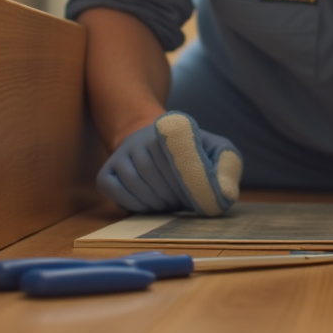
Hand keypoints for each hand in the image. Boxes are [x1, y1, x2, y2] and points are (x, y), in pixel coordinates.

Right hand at [96, 111, 242, 215]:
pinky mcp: (105, 173)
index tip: (194, 193)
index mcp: (168, 128)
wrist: (152, 142)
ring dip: (154, 201)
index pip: (175, 156)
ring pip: (134, 182)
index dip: (186, 182)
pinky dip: (133, 203)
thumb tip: (225, 194)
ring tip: (168, 203)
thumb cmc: (190, 152)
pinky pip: (114, 190)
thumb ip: (227, 164)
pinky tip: (148, 204)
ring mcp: (119, 155)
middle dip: (171, 194)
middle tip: (182, 201)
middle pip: (152, 171)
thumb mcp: (213, 149)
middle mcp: (139, 138)